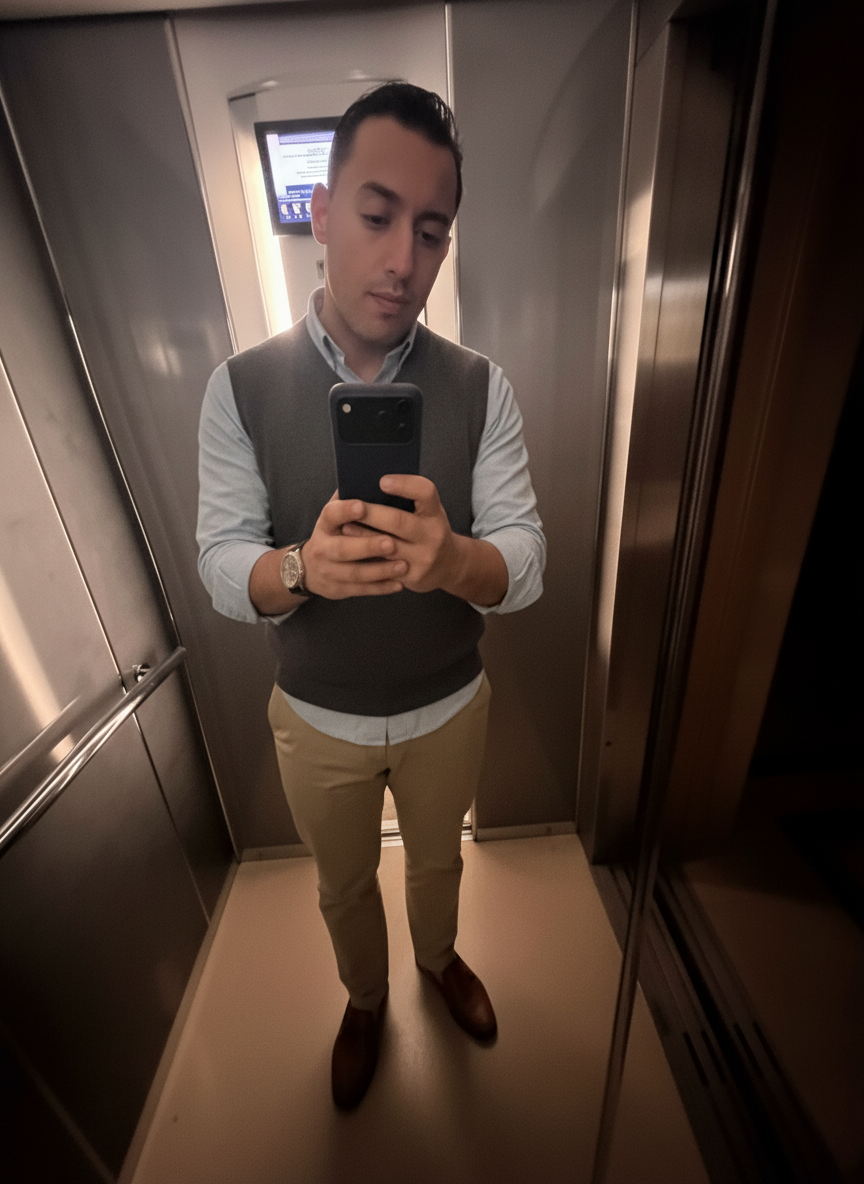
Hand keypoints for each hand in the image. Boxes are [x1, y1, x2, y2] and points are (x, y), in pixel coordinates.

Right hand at [302, 492, 407, 598]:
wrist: (307, 570)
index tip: (362, 505)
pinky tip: (399, 584)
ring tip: (403, 565)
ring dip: (380, 570)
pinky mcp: (338, 590)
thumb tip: (372, 476)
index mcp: (324, 525)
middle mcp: (323, 548)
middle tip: (391, 542)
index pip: (331, 514)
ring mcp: (329, 571)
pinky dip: (381, 588)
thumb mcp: (334, 517)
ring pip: (355, 573)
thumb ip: (349, 499)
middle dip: (367, 546)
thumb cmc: (333, 535)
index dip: (345, 510)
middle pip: (343, 548)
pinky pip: (361, 590)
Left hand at [340, 476, 458, 593]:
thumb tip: (369, 487)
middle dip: (372, 513)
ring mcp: (423, 557)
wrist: (450, 566)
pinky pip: (385, 567)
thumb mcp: (427, 514)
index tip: (382, 481)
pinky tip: (354, 552)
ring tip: (345, 527)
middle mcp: (432, 534)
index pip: (425, 492)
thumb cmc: (429, 532)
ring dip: (364, 536)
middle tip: (352, 506)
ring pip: (387, 546)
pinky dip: (368, 558)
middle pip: (398, 521)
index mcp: (434, 512)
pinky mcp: (413, 577)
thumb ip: (408, 502)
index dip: (404, 485)